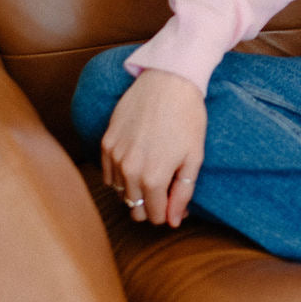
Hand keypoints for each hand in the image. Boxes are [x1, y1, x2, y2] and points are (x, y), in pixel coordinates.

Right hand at [101, 68, 206, 227]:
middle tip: (165, 187)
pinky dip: (120, 175)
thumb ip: (182, 194)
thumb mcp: (194, 157)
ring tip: (152, 170)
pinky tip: (136, 161)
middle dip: (150, 205)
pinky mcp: (105, 142)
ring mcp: (114, 156)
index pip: (154, 216)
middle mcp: (129, 170)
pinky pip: (107, 174)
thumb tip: (173, 221)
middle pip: (134, 209)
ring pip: (119, 193)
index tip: (174, 200)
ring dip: (134, 190)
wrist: (169, 80)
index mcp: (154, 178)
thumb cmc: (188, 117)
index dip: (166, 212)